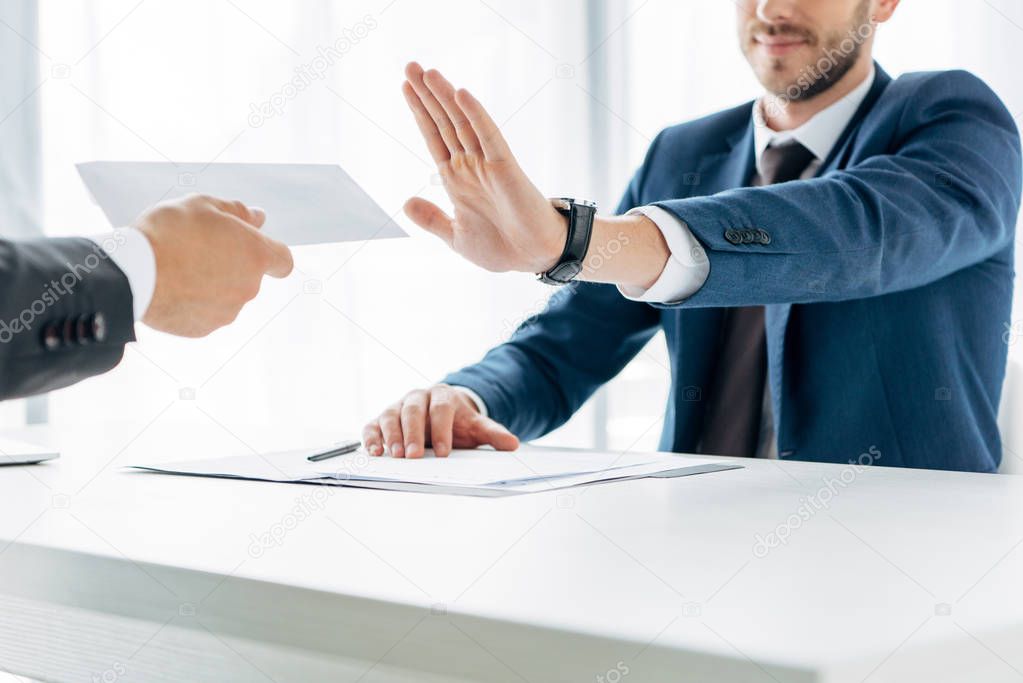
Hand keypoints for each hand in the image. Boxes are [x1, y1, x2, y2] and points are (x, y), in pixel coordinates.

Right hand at [136, 194, 293, 336]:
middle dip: (231, 264)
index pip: (283, 261)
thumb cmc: (170, 232)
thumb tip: (258, 218)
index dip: (269, 253)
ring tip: (178, 268)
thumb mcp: (204, 205)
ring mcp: (226, 312)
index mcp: (256, 256)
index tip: (249, 246)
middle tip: (197, 247)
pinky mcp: (203, 329)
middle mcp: (248, 288)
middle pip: (249, 277)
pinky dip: (193, 303)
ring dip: (211, 284)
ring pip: (226, 296)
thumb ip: (237, 212)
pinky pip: (204, 313)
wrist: (132, 274)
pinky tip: (170, 288)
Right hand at [362, 384, 518, 457]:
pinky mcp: (383, 418)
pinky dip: (371, 436)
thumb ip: (493, 434)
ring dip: (391, 436)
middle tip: (412, 456)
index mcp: (442, 395)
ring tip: (394, 456)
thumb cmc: (458, 420)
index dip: (441, 429)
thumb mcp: (477, 426)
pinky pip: (373, 424)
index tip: (443, 453)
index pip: (441, 408)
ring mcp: (398, 406)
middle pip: (412, 410)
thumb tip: (512, 444)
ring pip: (390, 415)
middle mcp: (417, 397)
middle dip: (412, 433)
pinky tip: (374, 451)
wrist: (442, 410)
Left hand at [401, 62, 567, 273]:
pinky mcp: (505, 167)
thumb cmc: (501, 248)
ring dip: (445, 97)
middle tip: (410, 65)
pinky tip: (461, 94)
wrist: (535, 257)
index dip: (420, 112)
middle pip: (444, 122)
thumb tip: (405, 203)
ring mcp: (487, 164)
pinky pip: (488, 136)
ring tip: (427, 72)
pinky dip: (475, 115)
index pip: (434, 137)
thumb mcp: (456, 237)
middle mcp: (470, 165)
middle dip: (426, 95)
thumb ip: (432, 219)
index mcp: (456, 180)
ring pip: (462, 123)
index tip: (405, 87)